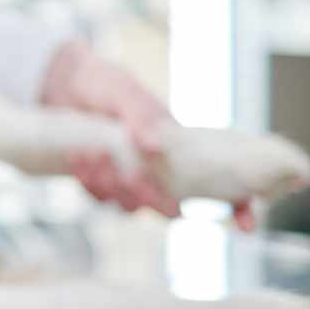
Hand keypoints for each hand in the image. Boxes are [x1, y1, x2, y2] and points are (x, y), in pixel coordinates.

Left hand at [38, 40, 233, 222]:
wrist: (62, 84)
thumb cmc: (105, 85)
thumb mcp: (125, 92)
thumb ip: (142, 115)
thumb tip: (152, 146)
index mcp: (182, 150)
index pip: (223, 187)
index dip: (241, 208)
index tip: (247, 224)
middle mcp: (160, 171)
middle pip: (169, 206)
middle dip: (153, 198)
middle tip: (133, 177)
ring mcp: (128, 179)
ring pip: (130, 205)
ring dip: (115, 186)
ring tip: (96, 156)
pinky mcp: (98, 181)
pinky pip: (99, 196)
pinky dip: (90, 182)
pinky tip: (79, 160)